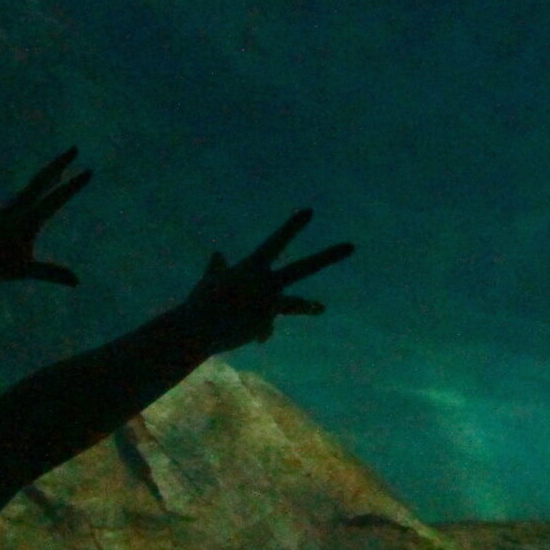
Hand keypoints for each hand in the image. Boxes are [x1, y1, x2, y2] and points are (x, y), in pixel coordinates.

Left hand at [0, 148, 91, 287]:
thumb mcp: (24, 270)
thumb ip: (51, 273)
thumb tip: (76, 282)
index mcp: (27, 219)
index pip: (57, 198)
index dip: (74, 185)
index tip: (89, 171)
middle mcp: (16, 207)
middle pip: (41, 179)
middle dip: (60, 163)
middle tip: (74, 148)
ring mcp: (3, 208)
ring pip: (29, 189)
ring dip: (46, 177)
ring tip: (58, 172)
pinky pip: (16, 203)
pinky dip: (29, 197)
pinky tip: (27, 205)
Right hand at [179, 209, 352, 354]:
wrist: (198, 330)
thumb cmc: (200, 302)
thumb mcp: (209, 281)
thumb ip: (217, 268)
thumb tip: (218, 254)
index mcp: (253, 267)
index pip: (277, 241)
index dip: (293, 226)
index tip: (310, 212)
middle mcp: (267, 283)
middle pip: (304, 267)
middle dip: (328, 256)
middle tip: (351, 246)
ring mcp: (270, 304)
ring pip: (296, 304)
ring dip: (309, 306)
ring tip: (322, 308)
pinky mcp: (267, 325)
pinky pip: (264, 328)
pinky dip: (255, 331)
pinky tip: (245, 337)